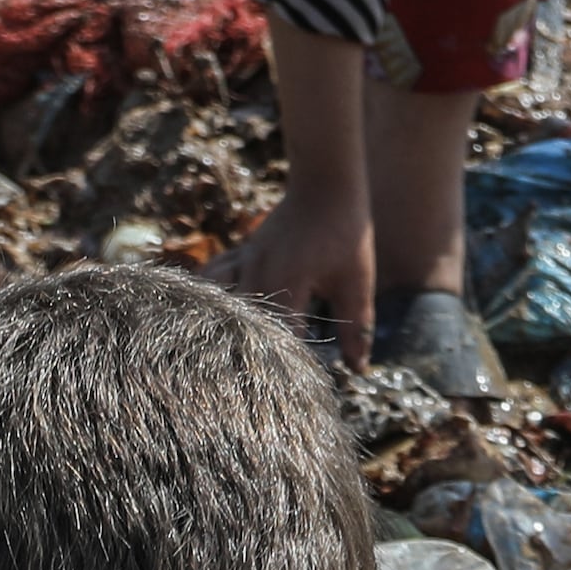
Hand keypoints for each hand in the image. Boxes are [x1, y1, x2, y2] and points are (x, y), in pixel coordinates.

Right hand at [227, 178, 377, 370]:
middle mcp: (257, 272)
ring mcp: (244, 261)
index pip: (280, 337)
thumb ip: (357, 325)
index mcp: (287, 280)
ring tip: (228, 352)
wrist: (325, 180)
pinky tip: (212, 316)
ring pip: (219, 302)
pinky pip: (213, 278)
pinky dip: (212, 297)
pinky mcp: (240, 253)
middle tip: (251, 386)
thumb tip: (358, 369)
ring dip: (223, 326)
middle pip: (242, 326)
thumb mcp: (357, 280)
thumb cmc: (346, 229)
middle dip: (249, 354)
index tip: (293, 389)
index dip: (287, 366)